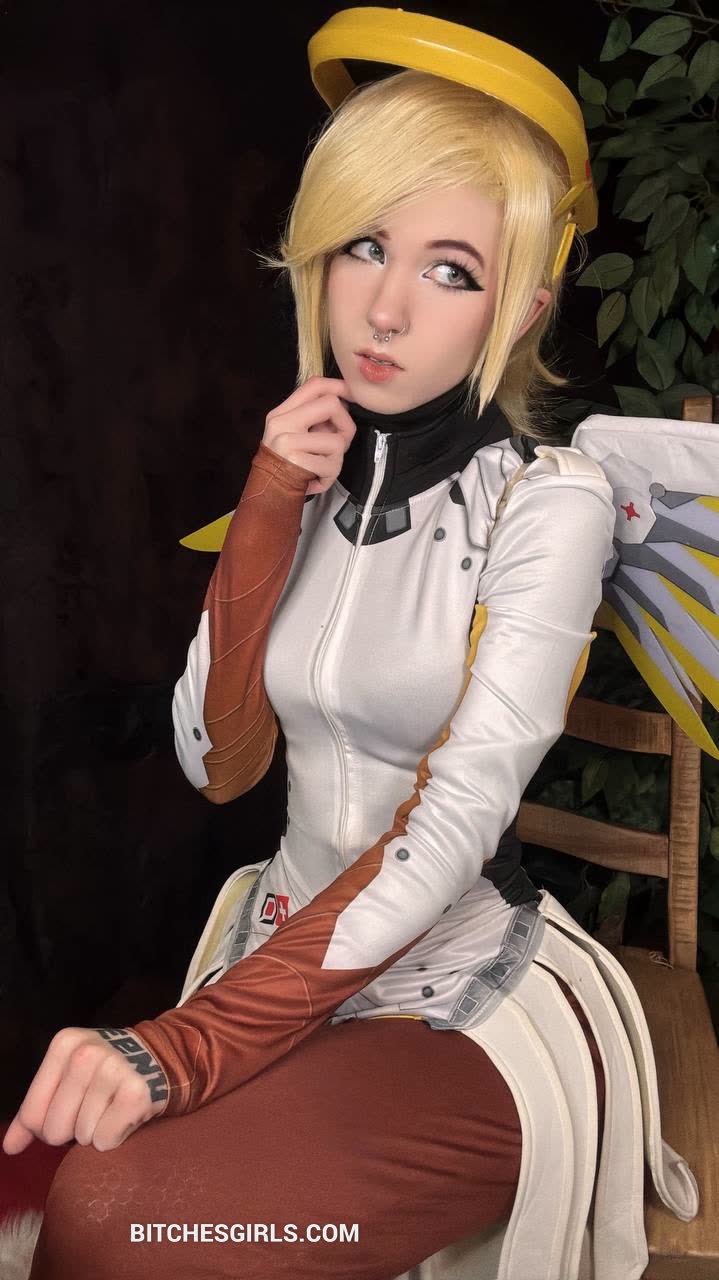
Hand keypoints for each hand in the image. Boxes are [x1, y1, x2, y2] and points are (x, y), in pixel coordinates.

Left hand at [2, 1027, 169, 1154]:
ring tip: (110, 1109)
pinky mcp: (136, 1092)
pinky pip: (106, 1140)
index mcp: (64, 1044)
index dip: (46, 1126)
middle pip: (55, 1130)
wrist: (156, 1058)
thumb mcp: (65, 1077)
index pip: (33, 1114)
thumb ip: (34, 1111)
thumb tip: (10, 1147)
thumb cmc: (101, 1073)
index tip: (68, 1111)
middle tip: (92, 1110)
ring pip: (82, 1136)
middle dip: (72, 1131)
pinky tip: (123, 1116)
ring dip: (95, 1133)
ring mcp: (114, 1070)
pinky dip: (114, 1137)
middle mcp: (87, 1053)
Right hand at [262, 375, 355, 494]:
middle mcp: (282, 423)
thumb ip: (313, 419)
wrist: (267, 494)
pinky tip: (317, 480)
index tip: (353, 396)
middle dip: (346, 425)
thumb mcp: (292, 435)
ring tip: (323, 467)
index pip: (314, 385)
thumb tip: (344, 403)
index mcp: (282, 413)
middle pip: (331, 404)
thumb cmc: (286, 465)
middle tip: (340, 443)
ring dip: (337, 459)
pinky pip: (331, 464)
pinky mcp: (295, 462)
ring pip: (336, 441)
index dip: (340, 386)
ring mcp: (286, 441)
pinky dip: (330, 476)